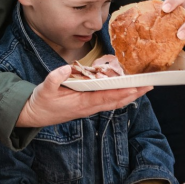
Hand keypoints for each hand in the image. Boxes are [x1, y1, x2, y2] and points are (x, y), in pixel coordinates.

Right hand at [16, 64, 149, 127]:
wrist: (34, 115)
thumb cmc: (41, 102)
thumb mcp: (44, 88)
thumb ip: (54, 78)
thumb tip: (65, 68)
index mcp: (80, 103)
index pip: (105, 98)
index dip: (121, 93)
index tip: (135, 87)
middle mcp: (88, 107)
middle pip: (115, 101)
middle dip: (133, 94)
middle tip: (150, 86)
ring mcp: (89, 108)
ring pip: (114, 103)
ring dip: (130, 96)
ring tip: (144, 88)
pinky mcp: (87, 106)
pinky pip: (108, 102)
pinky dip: (120, 97)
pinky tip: (127, 92)